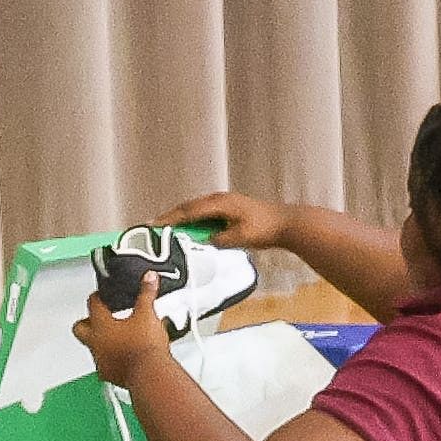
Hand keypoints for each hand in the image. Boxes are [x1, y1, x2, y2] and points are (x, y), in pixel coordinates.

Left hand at [74, 273, 174, 390]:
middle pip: (79, 328)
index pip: (92, 305)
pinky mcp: (111, 376)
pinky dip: (112, 359)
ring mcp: (101, 361)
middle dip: (86, 321)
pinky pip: (106, 365)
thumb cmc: (145, 346)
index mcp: (101, 326)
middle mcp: (96, 344)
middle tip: (97, 316)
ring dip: (100, 341)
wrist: (151, 374)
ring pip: (92, 348)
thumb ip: (146, 294)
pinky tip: (123, 356)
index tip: (101, 294)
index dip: (97, 297)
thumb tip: (148, 278)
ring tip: (114, 336)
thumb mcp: (148, 313)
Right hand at [158, 191, 290, 251]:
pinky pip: (205, 210)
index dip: (170, 219)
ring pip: (197, 207)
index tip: (153, 225)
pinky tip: (189, 226)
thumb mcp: (238, 238)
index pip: (189, 211)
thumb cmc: (264, 230)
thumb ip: (217, 239)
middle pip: (189, 206)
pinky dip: (193, 218)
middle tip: (153, 225)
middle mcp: (220, 199)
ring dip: (182, 216)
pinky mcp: (230, 207)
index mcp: (219, 204)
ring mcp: (226, 201)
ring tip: (167, 226)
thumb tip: (201, 241)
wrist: (287, 223)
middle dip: (171, 216)